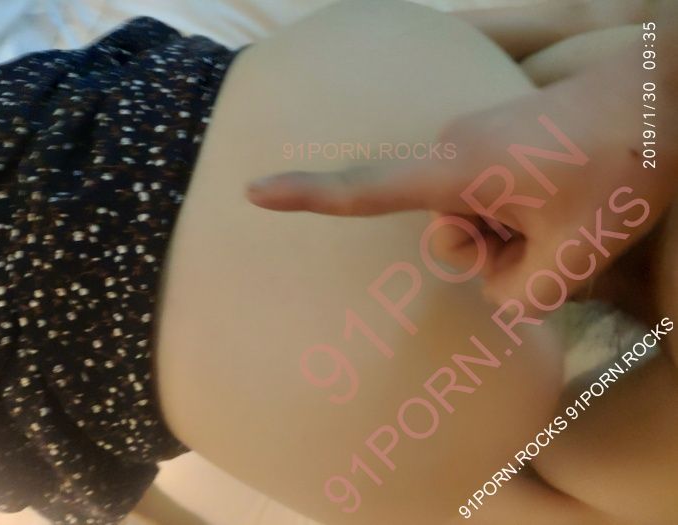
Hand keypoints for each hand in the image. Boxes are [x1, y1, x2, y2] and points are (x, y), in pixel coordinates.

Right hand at [246, 52, 675, 309]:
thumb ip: (521, 295)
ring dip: (514, 238)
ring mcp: (476, 144)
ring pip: (475, 220)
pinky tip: (562, 202)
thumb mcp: (576, 255)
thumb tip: (496, 286)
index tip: (255, 193)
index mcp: (459, 170)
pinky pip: (491, 198)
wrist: (667, 97)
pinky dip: (521, 217)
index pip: (366, 190)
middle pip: (444, 233)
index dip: (306, 195)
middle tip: (544, 244)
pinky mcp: (496, 142)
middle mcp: (454, 152)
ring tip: (566, 219)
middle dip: (488, 253)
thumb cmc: (623, 165)